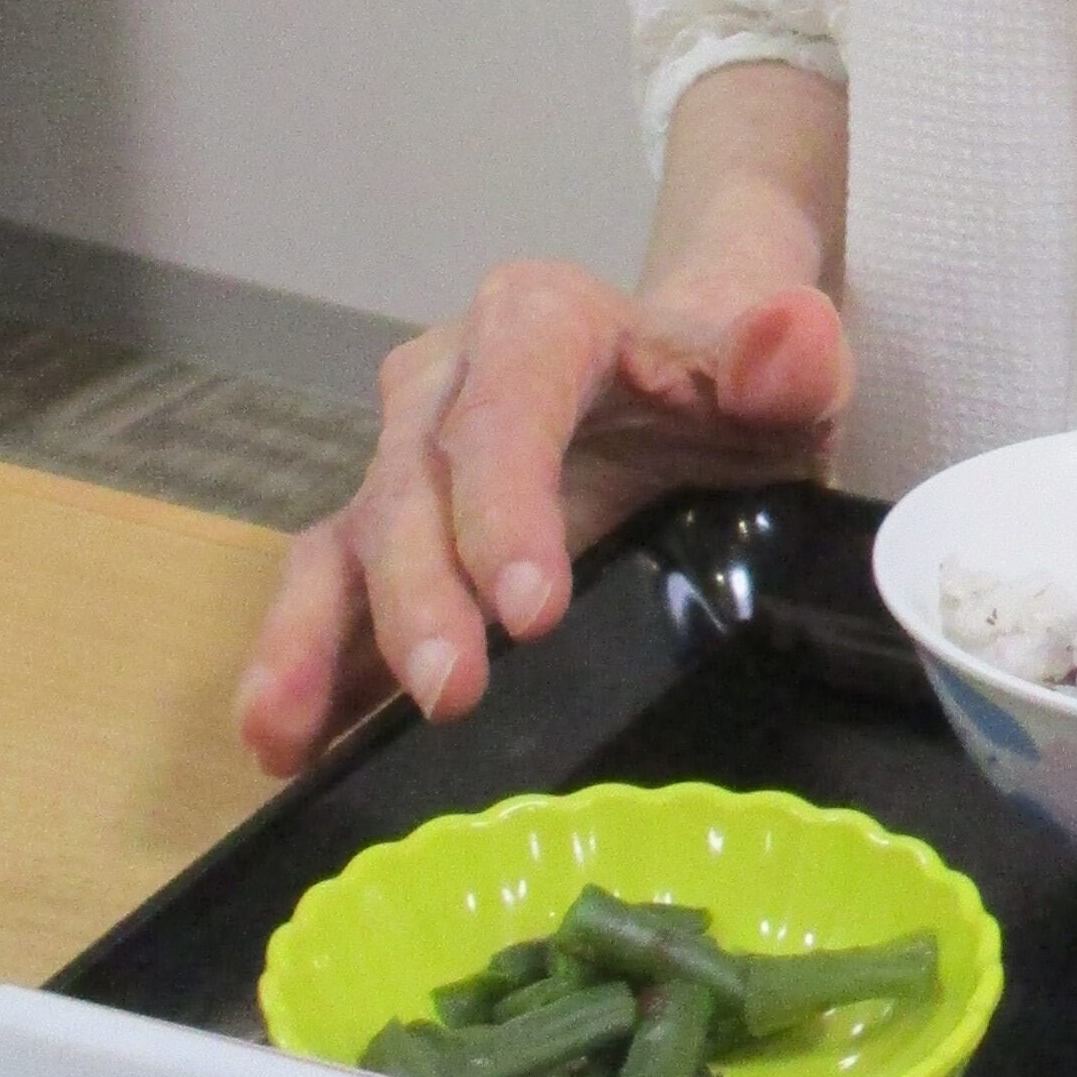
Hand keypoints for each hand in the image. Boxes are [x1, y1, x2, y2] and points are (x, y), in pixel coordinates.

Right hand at [236, 250, 849, 776]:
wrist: (709, 390)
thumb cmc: (736, 382)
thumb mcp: (786, 368)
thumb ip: (788, 357)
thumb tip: (788, 338)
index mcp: (539, 324)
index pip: (508, 404)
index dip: (505, 504)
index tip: (532, 612)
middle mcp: (449, 384)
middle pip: (414, 485)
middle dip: (420, 595)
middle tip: (450, 693)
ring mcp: (408, 465)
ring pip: (346, 541)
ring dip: (315, 640)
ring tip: (289, 734)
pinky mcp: (389, 540)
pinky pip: (329, 596)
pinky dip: (303, 669)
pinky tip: (288, 752)